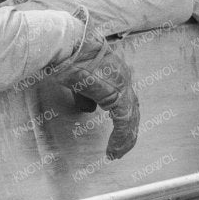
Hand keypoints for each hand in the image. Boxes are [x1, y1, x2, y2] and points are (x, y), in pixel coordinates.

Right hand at [41, 13, 139, 158]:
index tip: (117, 133)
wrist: (66, 45)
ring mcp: (122, 86)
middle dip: (128, 131)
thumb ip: (86, 95)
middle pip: (132, 110)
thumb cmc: (67, 57)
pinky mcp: (117, 95)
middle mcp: (123, 78)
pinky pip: (124, 123)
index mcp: (115, 72)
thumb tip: (89, 109)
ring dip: (125, 138)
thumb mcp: (78, 79)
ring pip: (130, 118)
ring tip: (117, 154)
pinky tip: (113, 150)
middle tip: (121, 148)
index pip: (125, 99)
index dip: (123, 118)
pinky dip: (120, 138)